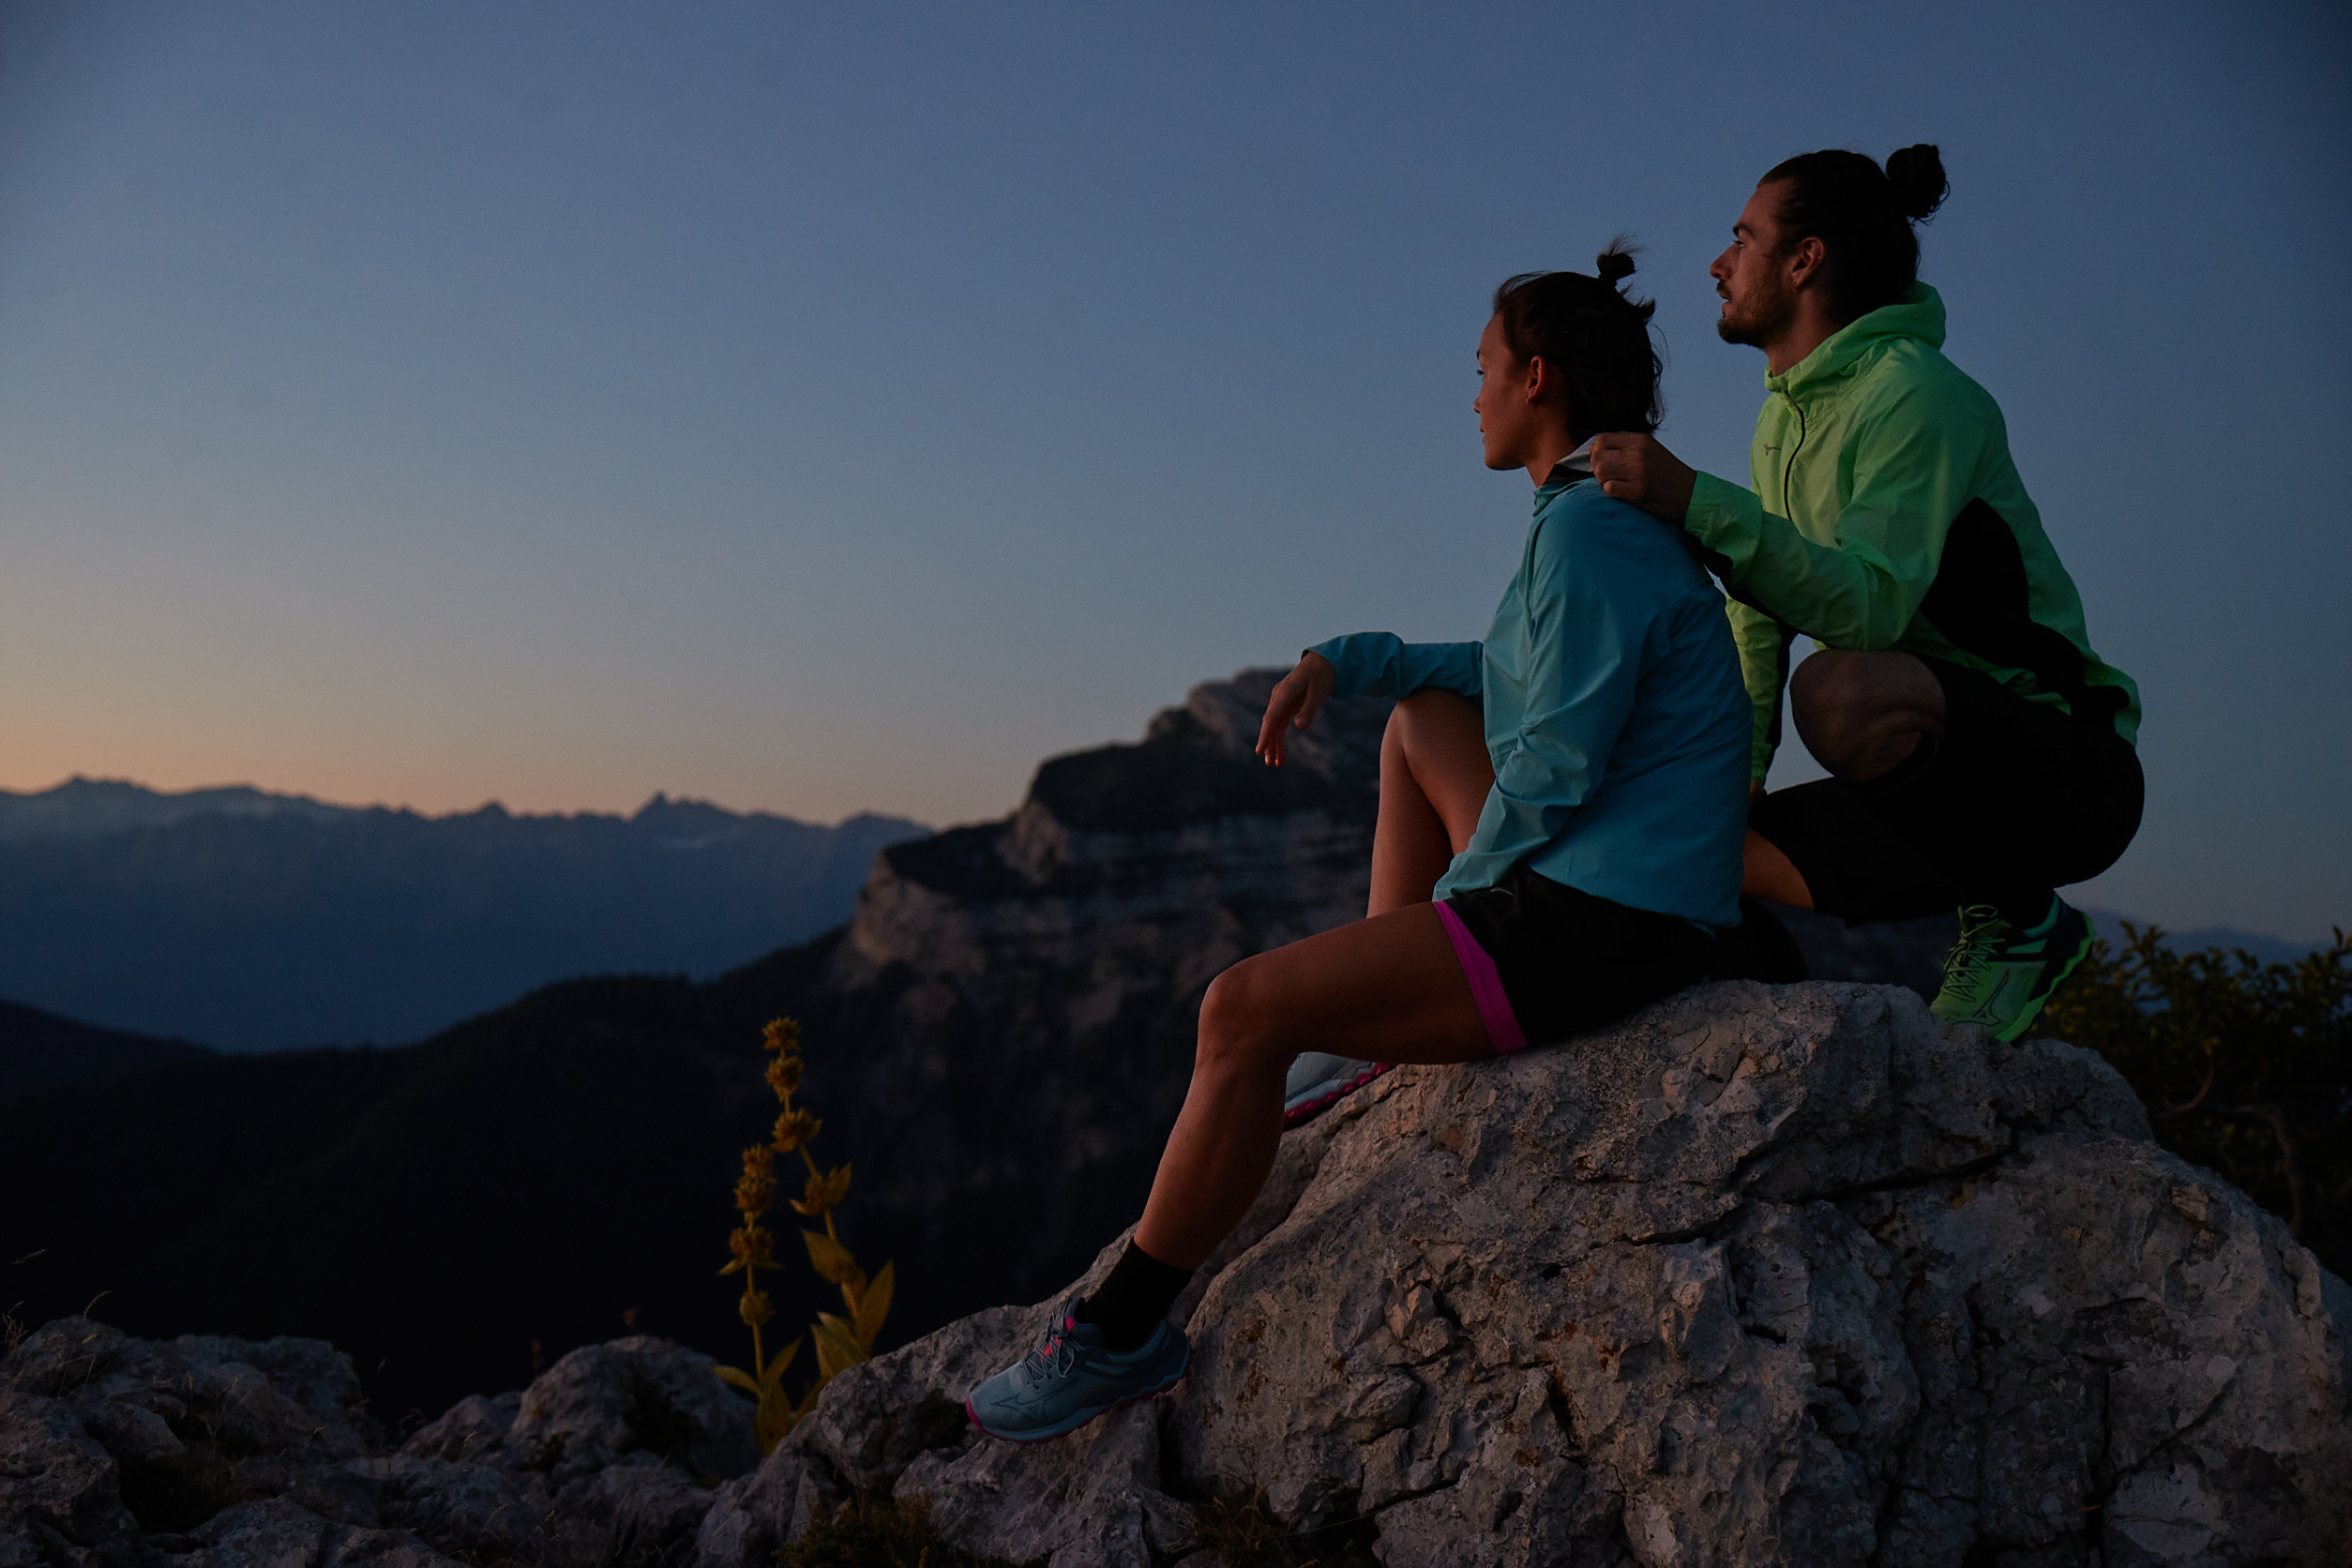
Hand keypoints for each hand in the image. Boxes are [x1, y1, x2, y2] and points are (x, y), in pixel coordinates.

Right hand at [1255, 652, 1334, 766]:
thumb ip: (1309, 710)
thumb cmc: (1320, 675)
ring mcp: (1281, 702)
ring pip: (1274, 727)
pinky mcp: (1286, 706)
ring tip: (1275, 764)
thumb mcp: (1318, 693)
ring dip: (1274, 745)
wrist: (1321, 663)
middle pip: (1270, 724)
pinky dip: (1279, 738)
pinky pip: (1280, 725)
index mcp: (1284, 694)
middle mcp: (1278, 698)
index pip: (1271, 717)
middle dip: (1269, 744)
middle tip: (1269, 763)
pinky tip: (1280, 754)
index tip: (1259, 750)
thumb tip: (1300, 727)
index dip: (1265, 735)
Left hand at [1589, 433, 1697, 525]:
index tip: (1603, 461)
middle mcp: (1639, 453)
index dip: (1596, 451)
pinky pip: (1609, 488)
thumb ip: (1627, 447)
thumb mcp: (1651, 451)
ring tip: (1614, 484)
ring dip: (1602, 481)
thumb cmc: (1668, 475)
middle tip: (1607, 476)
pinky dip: (1611, 492)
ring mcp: (1639, 472)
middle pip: (1597, 455)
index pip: (1602, 439)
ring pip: (1600, 471)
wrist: (1692, 495)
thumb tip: (1594, 447)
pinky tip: (1621, 493)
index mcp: (1641, 440)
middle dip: (1596, 468)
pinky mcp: (1639, 491)